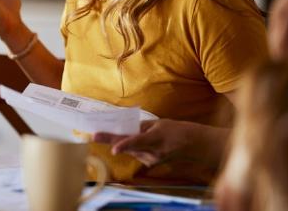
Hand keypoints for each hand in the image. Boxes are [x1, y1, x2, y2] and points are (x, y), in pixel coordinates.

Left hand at [93, 119, 224, 167]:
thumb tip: (125, 129)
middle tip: (93, 135)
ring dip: (118, 142)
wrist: (194, 146)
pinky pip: (135, 154)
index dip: (124, 145)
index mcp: (157, 138)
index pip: (138, 142)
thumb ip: (141, 127)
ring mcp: (153, 160)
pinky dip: (129, 147)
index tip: (113, 149)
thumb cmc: (176, 130)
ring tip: (102, 134)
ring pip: (130, 150)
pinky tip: (126, 142)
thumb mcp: (158, 124)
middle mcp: (154, 152)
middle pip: (128, 146)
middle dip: (110, 140)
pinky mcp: (151, 164)